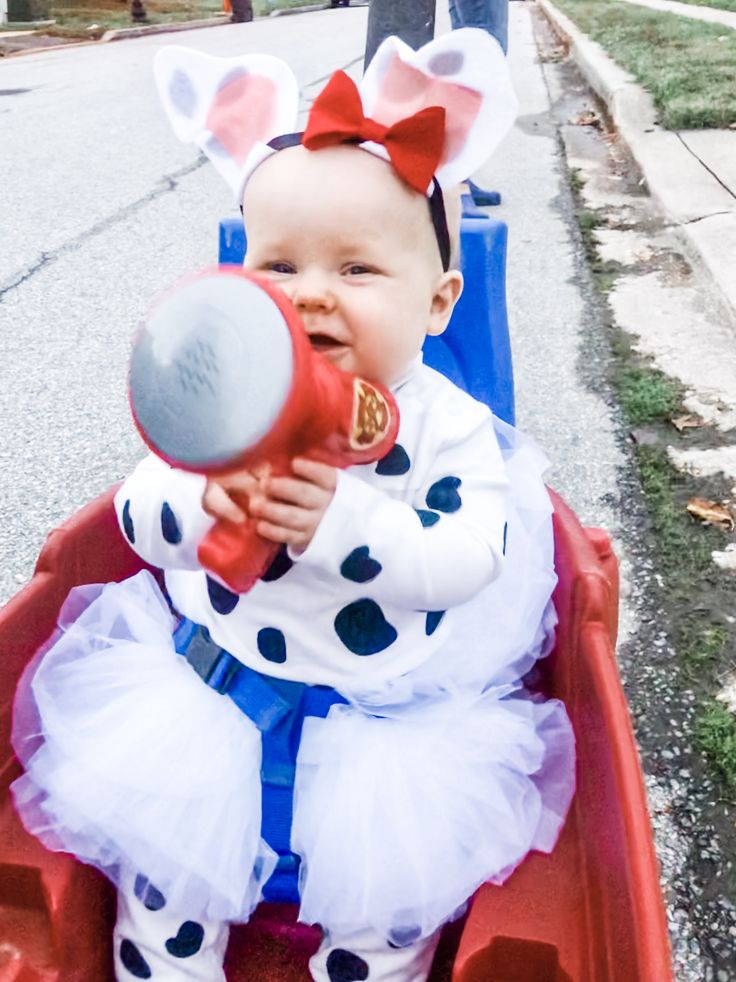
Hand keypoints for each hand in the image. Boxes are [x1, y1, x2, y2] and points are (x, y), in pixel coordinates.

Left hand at [202, 458, 336, 551]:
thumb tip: (285, 457)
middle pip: (305, 495)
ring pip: (294, 517)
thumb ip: (311, 471)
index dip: (311, 470)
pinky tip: (260, 525)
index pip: (325, 475)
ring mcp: (316, 523)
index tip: (295, 463)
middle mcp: (325, 504)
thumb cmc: (328, 494)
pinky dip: (274, 532)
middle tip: (264, 483)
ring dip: (273, 511)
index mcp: (332, 485)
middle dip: (284, 489)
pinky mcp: (307, 539)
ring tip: (255, 506)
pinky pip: (289, 536)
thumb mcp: (328, 481)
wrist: (345, 526)